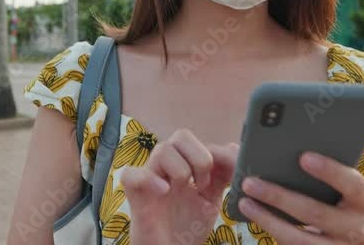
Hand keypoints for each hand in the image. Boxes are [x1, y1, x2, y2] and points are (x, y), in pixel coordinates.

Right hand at [120, 130, 236, 244]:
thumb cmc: (187, 227)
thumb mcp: (211, 200)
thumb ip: (222, 176)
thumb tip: (232, 147)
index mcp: (183, 165)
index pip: (197, 141)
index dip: (215, 154)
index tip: (227, 177)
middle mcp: (166, 167)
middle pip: (180, 136)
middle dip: (199, 158)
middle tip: (204, 185)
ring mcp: (150, 179)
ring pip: (161, 150)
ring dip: (180, 169)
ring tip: (185, 191)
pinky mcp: (135, 195)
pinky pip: (131, 175)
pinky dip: (148, 179)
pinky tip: (164, 191)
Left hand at [236, 152, 363, 243]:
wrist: (353, 240)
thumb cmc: (343, 204)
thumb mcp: (344, 192)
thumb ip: (328, 175)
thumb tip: (286, 147)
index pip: (352, 184)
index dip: (330, 171)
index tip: (303, 157)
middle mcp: (359, 229)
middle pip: (316, 213)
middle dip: (280, 197)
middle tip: (251, 182)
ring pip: (300, 238)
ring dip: (268, 219)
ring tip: (246, 203)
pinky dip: (273, 230)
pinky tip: (257, 216)